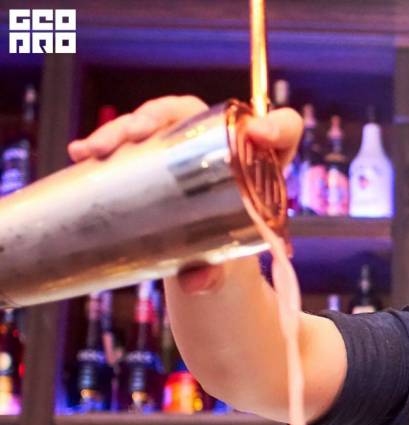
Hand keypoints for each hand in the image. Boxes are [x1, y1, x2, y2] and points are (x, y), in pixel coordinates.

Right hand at [67, 95, 301, 294]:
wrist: (212, 266)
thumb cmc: (231, 259)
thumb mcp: (229, 268)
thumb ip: (218, 276)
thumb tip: (198, 281)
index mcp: (262, 167)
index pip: (282, 130)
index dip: (276, 125)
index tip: (261, 136)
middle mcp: (225, 147)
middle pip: (198, 115)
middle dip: (160, 116)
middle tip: (136, 134)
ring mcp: (188, 147)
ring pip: (159, 121)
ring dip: (123, 128)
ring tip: (97, 150)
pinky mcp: (158, 157)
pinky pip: (134, 141)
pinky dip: (107, 143)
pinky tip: (81, 153)